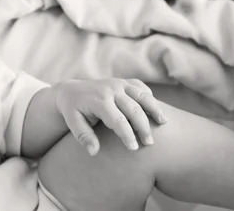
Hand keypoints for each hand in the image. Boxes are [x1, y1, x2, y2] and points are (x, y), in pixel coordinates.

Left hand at [53, 78, 167, 155]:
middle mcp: (111, 89)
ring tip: (163, 123)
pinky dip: (149, 97)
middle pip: (134, 109)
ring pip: (142, 95)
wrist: (71, 91)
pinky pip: (140, 87)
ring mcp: (118, 83)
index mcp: (99, 100)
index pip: (117, 120)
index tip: (134, 148)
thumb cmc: (73, 110)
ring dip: (154, 109)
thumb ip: (83, 137)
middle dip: (143, 127)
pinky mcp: (124, 81)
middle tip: (149, 143)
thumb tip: (94, 152)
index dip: (127, 135)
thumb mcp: (73, 123)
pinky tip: (157, 110)